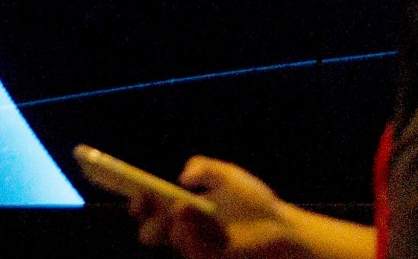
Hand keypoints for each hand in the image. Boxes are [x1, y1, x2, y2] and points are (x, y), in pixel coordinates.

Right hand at [128, 157, 303, 258]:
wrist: (278, 224)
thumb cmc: (252, 200)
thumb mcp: (228, 176)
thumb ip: (206, 168)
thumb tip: (183, 177)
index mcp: (180, 210)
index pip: (149, 210)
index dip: (139, 203)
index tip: (139, 192)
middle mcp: (182, 232)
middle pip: (149, 233)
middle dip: (147, 218)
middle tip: (154, 204)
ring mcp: (194, 248)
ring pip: (172, 237)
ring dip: (174, 222)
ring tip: (183, 206)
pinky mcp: (207, 258)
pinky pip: (192, 250)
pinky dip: (192, 236)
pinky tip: (200, 225)